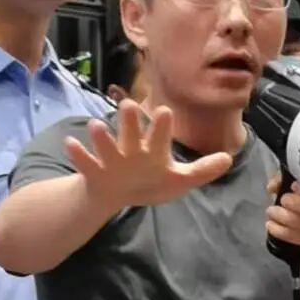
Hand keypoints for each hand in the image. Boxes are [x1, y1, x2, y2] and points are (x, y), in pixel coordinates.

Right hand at [64, 100, 230, 213]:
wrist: (117, 195)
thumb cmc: (149, 182)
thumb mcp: (177, 180)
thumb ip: (201, 171)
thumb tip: (228, 160)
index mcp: (152, 151)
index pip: (159, 136)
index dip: (160, 126)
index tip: (163, 111)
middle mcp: (131, 150)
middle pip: (130, 134)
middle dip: (129, 122)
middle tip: (128, 104)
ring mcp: (111, 160)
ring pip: (106, 145)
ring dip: (100, 136)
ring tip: (95, 124)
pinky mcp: (94, 172)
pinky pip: (85, 162)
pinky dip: (78, 154)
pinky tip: (70, 143)